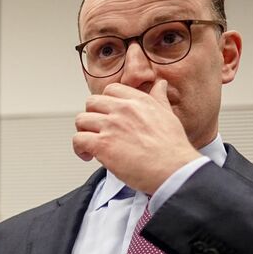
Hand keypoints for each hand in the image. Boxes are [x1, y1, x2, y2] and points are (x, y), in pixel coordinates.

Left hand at [73, 79, 200, 193]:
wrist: (173, 169)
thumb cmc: (173, 148)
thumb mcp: (168, 114)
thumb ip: (159, 98)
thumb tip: (159, 85)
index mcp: (138, 100)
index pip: (111, 90)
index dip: (105, 103)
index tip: (107, 114)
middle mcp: (122, 109)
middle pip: (91, 103)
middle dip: (92, 116)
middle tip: (97, 130)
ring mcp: (110, 126)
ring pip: (81, 120)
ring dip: (83, 132)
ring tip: (90, 144)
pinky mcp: (102, 145)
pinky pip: (78, 140)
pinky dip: (79, 149)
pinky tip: (88, 155)